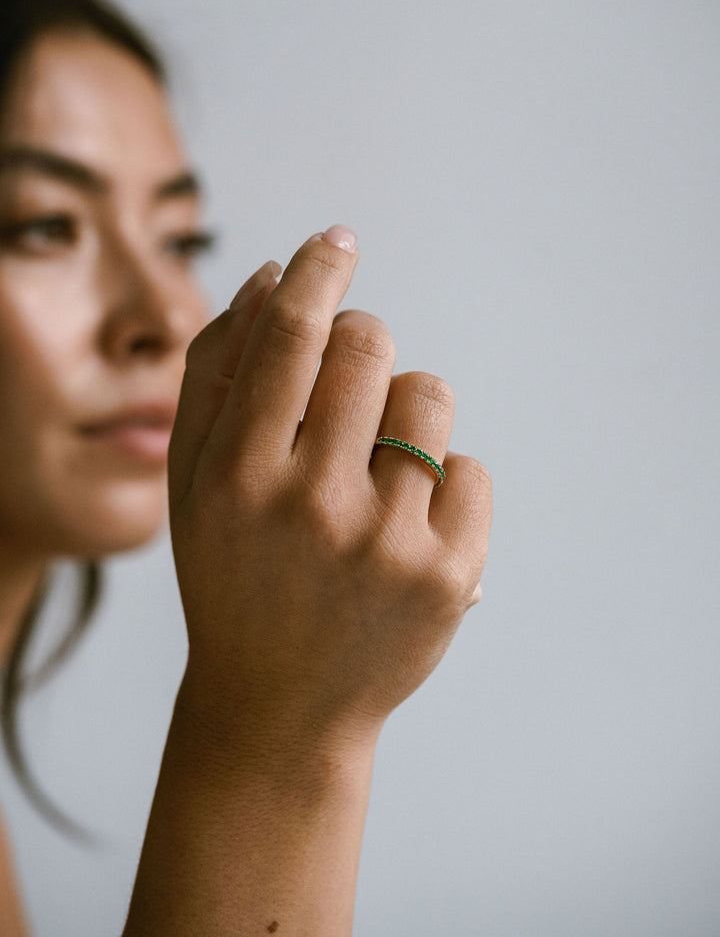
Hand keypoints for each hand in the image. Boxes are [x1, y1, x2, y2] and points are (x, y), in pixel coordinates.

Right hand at [167, 227, 491, 757]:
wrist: (280, 706)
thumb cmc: (233, 574)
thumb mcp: (192, 483)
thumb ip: (216, 372)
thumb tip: (270, 276)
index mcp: (238, 475)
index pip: (289, 335)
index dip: (318, 271)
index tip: (337, 240)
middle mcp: (313, 505)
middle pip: (371, 346)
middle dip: (361, 343)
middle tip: (347, 381)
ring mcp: (388, 543)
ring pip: (431, 395)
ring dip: (405, 409)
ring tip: (375, 464)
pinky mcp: (448, 577)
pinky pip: (472, 466)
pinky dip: (443, 480)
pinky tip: (405, 525)